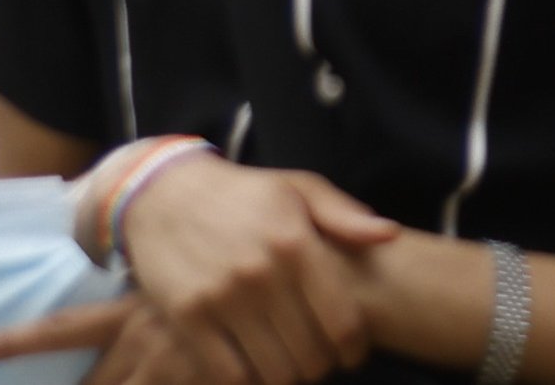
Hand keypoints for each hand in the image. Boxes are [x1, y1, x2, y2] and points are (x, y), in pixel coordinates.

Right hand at [70, 154, 392, 384]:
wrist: (165, 193)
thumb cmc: (243, 194)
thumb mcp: (299, 188)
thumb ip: (345, 215)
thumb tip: (389, 236)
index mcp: (296, 243)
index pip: (342, 320)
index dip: (354, 349)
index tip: (353, 355)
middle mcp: (262, 274)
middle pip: (309, 354)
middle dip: (321, 366)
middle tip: (317, 361)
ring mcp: (221, 298)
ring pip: (272, 372)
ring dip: (286, 378)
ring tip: (288, 367)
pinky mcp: (187, 317)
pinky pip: (227, 374)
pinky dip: (246, 382)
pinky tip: (252, 369)